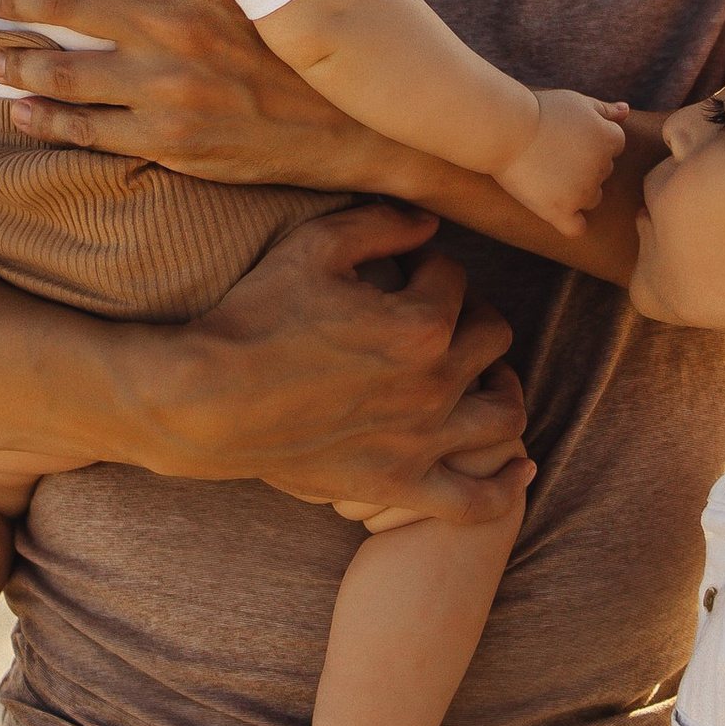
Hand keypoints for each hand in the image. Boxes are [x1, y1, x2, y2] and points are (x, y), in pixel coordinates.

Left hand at [0, 0, 407, 190]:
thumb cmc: (310, 49)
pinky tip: (23, 113)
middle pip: (70, 1)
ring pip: (64, 71)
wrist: (358, 130)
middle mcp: (181, 28)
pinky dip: (45, 120)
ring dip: (17, 64)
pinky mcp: (168, 142)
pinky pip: (86, 130)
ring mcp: (170, 89)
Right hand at [139, 203, 531, 513]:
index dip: (431, 266)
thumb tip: (430, 223)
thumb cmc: (254, 316)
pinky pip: (477, 502)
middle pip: (492, 339)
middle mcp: (434, 385)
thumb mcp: (313, 247)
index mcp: (421, 325)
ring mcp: (421, 442)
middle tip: (440, 316)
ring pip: (505, 415)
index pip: (454, 280)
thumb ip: (381, 224)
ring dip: (502, 387)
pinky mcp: (399, 485)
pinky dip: (506, 486)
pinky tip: (519, 465)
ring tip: (480, 376)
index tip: (407, 271)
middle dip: (471, 316)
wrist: (205, 401)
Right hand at [498, 89, 628, 237]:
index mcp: (608, 139)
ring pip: (593, 198)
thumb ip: (605, 109)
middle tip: (554, 155)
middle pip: (603, 173)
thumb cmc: (540, 111)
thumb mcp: (576, 101)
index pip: (614, 147)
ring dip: (579, 192)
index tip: (568, 139)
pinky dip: (571, 223)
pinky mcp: (560, 210)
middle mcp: (601, 167)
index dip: (592, 142)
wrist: (506, 129)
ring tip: (549, 177)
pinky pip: (576, 228)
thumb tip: (626, 111)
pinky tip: (557, 211)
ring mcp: (582, 191)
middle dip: (585, 166)